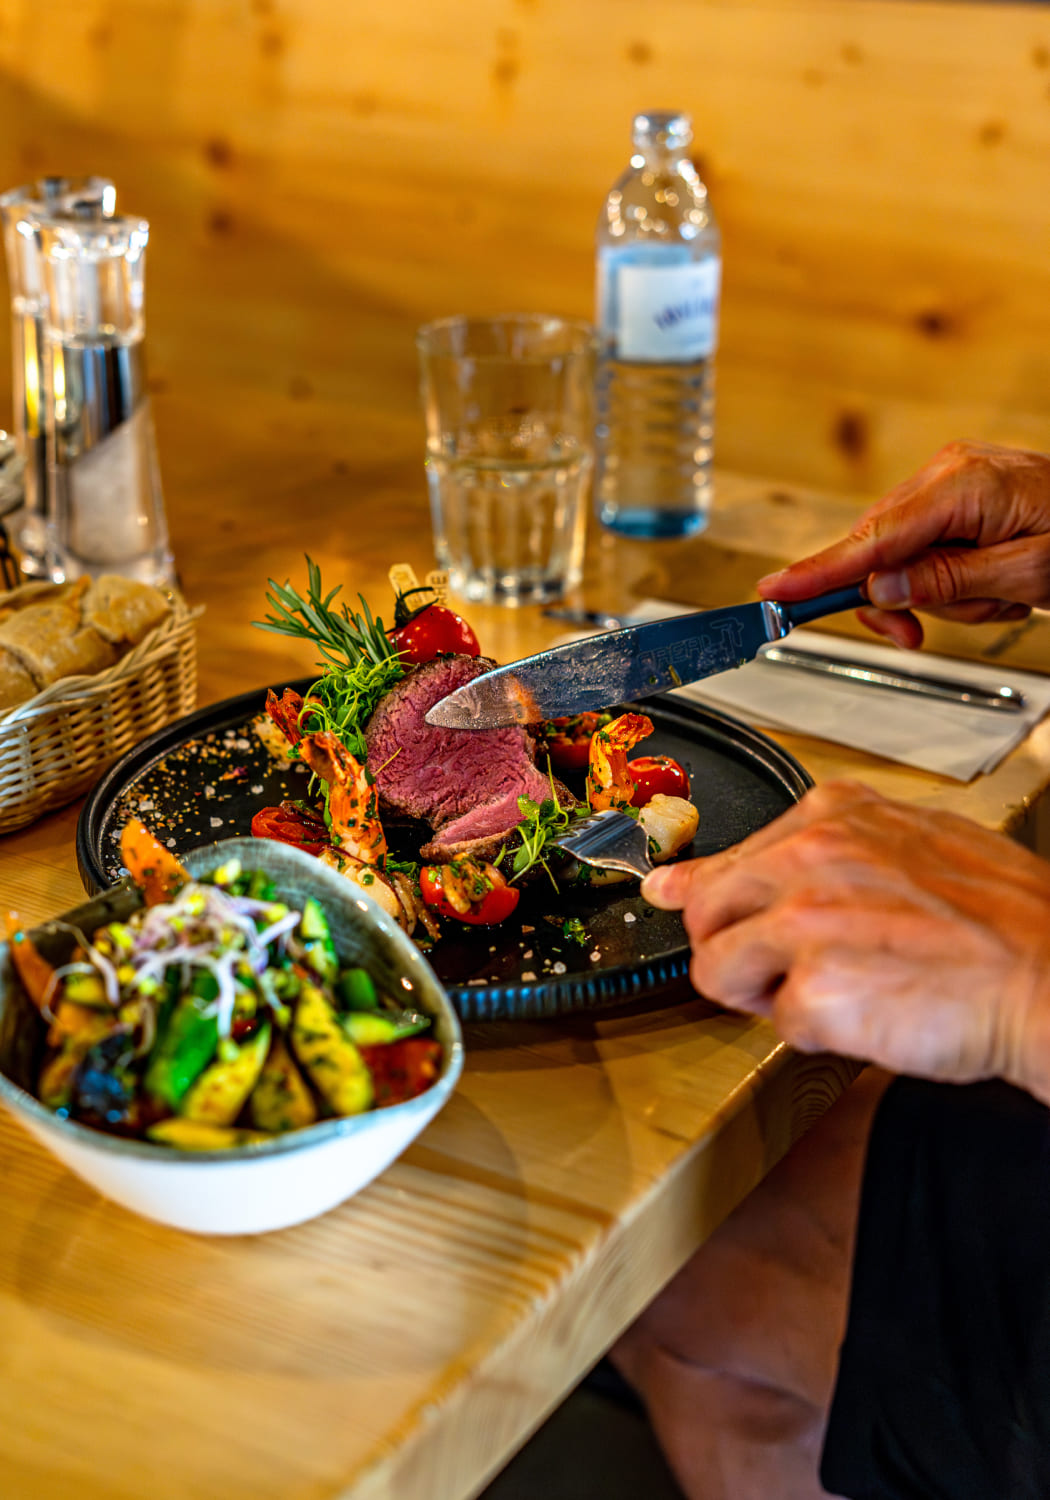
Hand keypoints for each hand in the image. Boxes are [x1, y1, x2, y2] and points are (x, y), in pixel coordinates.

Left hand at [641, 781, 1049, 1102]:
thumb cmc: (1001, 921)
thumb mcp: (912, 844)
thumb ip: (814, 848)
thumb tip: (711, 867)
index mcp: (831, 817)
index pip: (725, 856)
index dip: (714, 896)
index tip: (678, 896)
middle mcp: (808, 859)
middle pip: (703, 911)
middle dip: (732, 947)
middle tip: (783, 967)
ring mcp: (805, 924)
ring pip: (716, 970)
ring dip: (764, 993)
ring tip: (835, 989)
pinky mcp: (815, 991)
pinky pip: (778, 1023)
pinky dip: (817, 1032)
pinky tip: (870, 1012)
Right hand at [758, 440, 1049, 646]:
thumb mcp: (1024, 574)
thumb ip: (947, 581)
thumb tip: (881, 587)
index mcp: (962, 484)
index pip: (873, 537)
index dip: (819, 570)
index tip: (775, 591)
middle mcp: (946, 472)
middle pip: (876, 549)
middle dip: (896, 598)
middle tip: (918, 633)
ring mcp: (947, 480)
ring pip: (895, 555)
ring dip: (931, 592)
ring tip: (989, 595)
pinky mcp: (950, 494)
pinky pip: (917, 546)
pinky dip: (941, 577)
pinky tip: (983, 581)